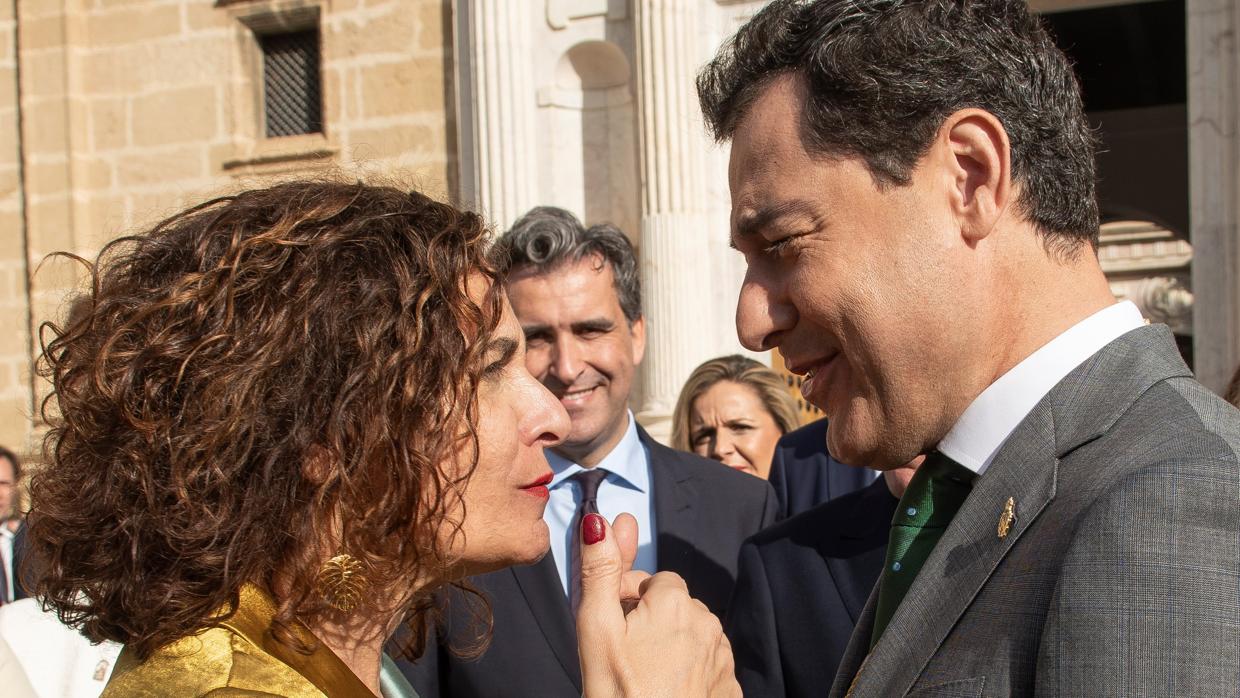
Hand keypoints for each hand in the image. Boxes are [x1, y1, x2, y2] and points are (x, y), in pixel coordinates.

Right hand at [576, 513, 740, 697]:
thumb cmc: (618, 691)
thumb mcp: (595, 627)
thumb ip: (599, 569)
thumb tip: (600, 520)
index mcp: (674, 601)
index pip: (653, 580)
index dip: (629, 600)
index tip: (614, 628)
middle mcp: (707, 621)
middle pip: (674, 604)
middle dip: (651, 619)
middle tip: (625, 653)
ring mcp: (722, 656)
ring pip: (692, 632)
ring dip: (671, 643)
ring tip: (644, 673)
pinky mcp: (729, 686)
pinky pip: (708, 662)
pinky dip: (690, 670)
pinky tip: (666, 688)